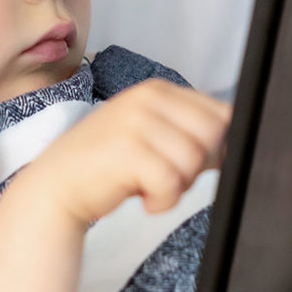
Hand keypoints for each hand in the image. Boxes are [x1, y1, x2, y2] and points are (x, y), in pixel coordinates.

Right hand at [36, 78, 230, 224]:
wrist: (55, 186)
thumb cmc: (107, 164)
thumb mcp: (150, 134)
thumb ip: (189, 131)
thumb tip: (236, 145)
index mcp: (158, 90)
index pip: (220, 113)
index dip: (215, 146)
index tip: (186, 161)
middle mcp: (148, 99)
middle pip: (214, 135)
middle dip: (198, 166)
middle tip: (166, 175)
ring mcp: (136, 122)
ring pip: (194, 161)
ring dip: (177, 186)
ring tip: (148, 185)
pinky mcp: (128, 151)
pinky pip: (172, 183)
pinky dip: (161, 201)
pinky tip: (141, 197)